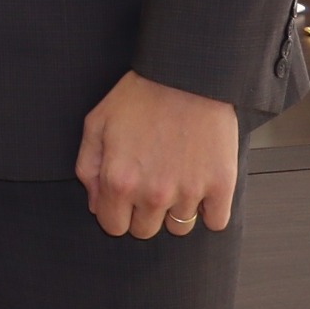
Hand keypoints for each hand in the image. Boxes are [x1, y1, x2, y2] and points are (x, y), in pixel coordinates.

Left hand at [75, 70, 239, 239]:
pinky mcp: (221, 187)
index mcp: (119, 181)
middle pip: (145, 231)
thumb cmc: (138, 97)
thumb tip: (95, 204)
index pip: (114, 226)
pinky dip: (209, 211)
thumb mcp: (96, 125)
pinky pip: (215, 222)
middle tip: (149, 185)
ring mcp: (189, 192)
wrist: (185, 77)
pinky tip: (200, 187)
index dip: (115, 213)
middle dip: (142, 213)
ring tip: (175, 181)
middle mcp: (153, 194)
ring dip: (175, 211)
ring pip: (179, 228)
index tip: (123, 200)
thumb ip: (88, 168)